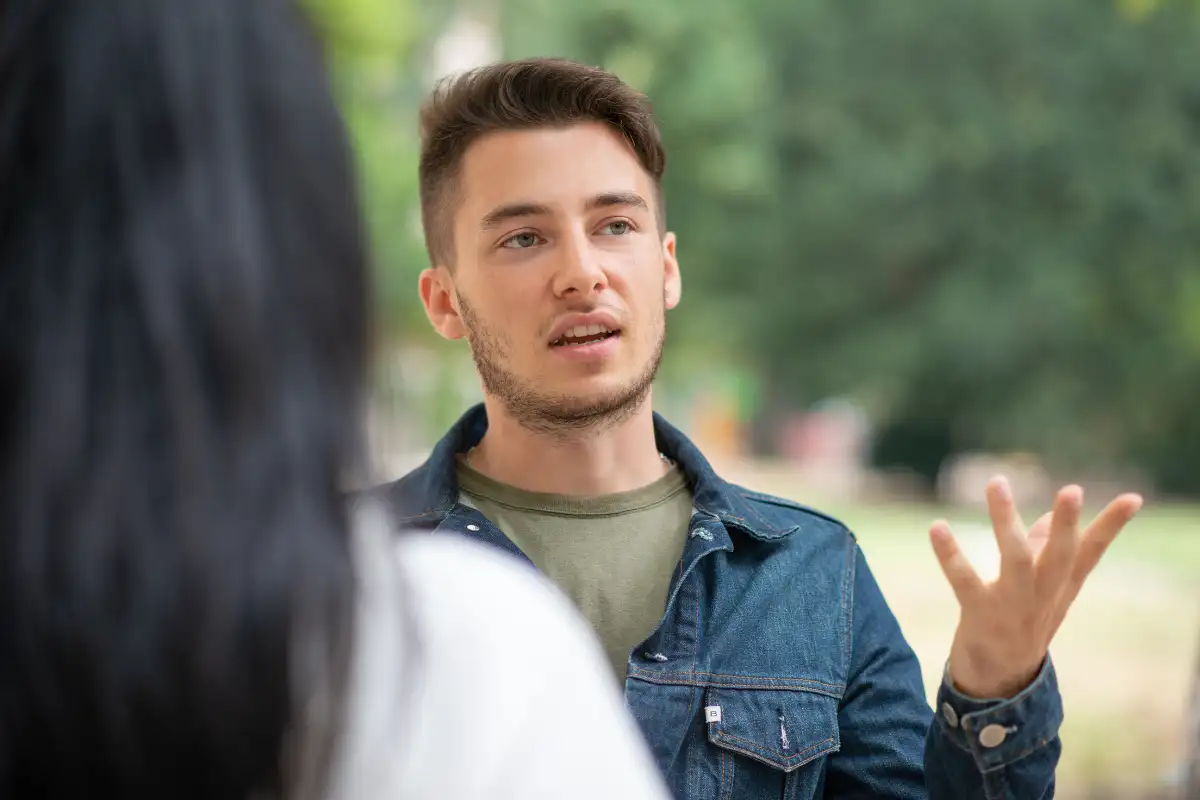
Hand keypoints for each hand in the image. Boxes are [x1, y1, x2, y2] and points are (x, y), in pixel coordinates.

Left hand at [930, 476, 1142, 698]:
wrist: (999, 682)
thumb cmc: (1022, 622)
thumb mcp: (1042, 590)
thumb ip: (1046, 552)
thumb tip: (1050, 519)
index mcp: (1061, 586)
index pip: (1092, 552)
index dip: (1112, 525)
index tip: (1134, 497)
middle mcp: (1043, 595)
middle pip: (1062, 556)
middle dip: (1068, 524)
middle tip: (1073, 490)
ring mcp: (1013, 605)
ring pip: (1016, 559)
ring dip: (1006, 521)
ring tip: (998, 484)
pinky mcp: (980, 614)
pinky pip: (965, 581)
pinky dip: (950, 554)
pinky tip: (937, 527)